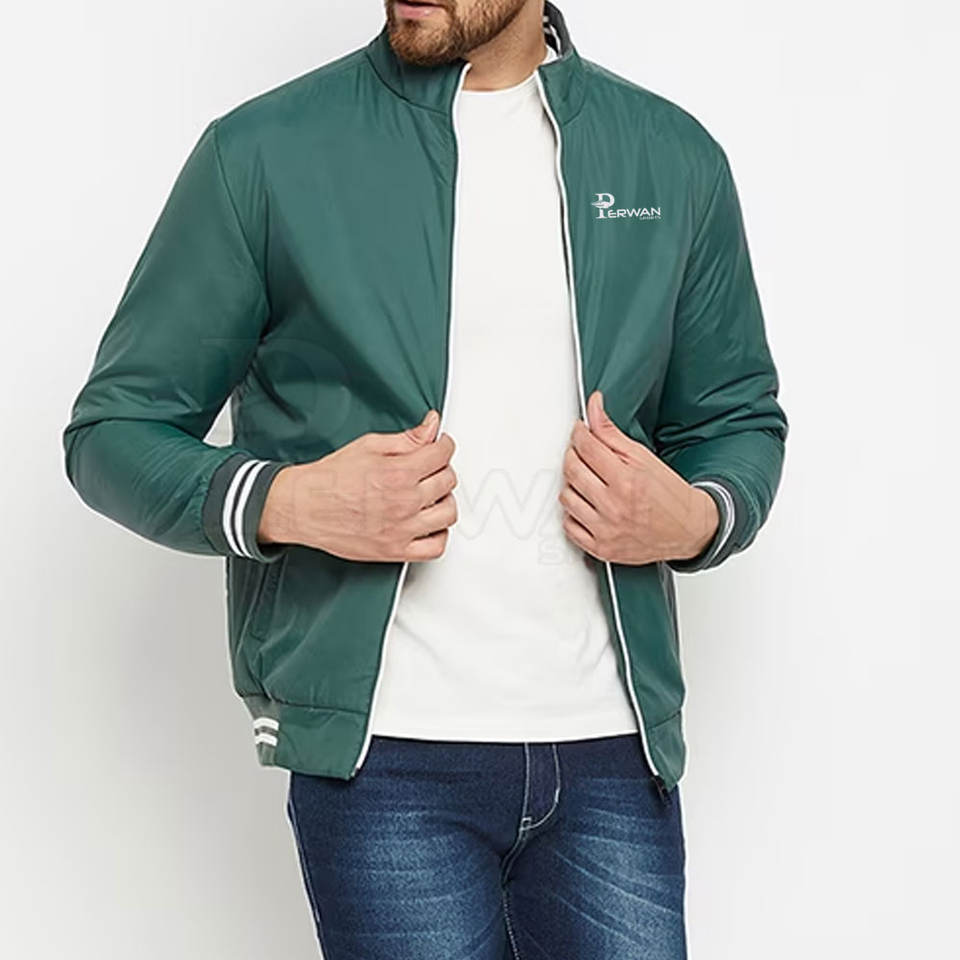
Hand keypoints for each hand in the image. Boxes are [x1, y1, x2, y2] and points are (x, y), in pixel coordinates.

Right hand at [258, 409, 457, 560]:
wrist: (304, 507)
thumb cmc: (330, 479)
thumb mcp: (369, 446)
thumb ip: (406, 438)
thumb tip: (431, 426)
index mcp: (398, 472)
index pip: (442, 455)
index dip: (444, 446)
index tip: (441, 446)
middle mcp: (404, 501)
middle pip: (447, 482)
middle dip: (442, 469)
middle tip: (431, 468)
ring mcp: (402, 529)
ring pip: (448, 513)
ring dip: (445, 500)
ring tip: (432, 495)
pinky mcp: (395, 550)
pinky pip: (435, 548)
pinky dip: (439, 535)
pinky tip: (430, 524)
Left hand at [559, 391, 718, 564]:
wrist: (689, 530)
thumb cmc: (669, 495)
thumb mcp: (643, 457)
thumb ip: (611, 433)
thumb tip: (594, 408)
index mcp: (626, 481)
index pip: (586, 447)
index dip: (578, 433)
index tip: (579, 431)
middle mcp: (614, 507)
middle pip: (571, 470)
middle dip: (572, 454)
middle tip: (582, 452)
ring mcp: (606, 530)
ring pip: (565, 497)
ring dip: (572, 484)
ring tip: (587, 480)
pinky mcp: (601, 549)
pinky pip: (568, 526)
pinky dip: (572, 513)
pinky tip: (586, 505)